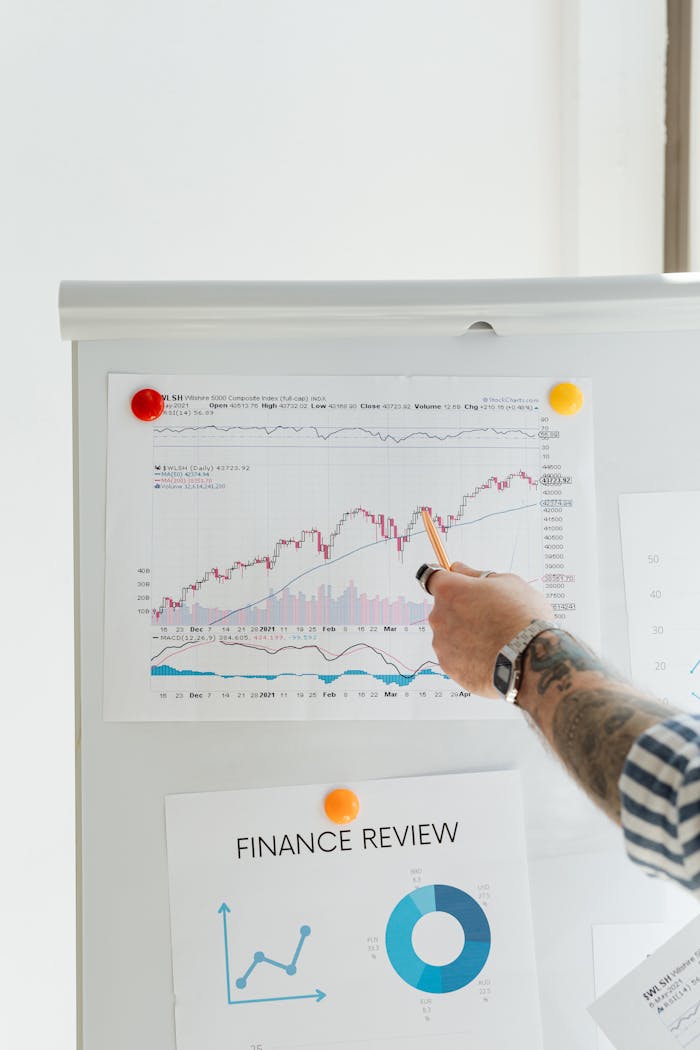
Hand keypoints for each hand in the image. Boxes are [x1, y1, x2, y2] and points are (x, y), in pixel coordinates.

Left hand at [427, 564, 553, 696]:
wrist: (531, 661)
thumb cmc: (523, 617)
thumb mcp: (507, 583)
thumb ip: (476, 574)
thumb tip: (458, 568)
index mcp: (450, 590)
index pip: (433, 577)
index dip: (447, 580)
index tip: (456, 583)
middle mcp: (439, 616)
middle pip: (444, 608)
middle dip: (462, 610)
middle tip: (490, 617)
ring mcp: (442, 644)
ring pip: (450, 634)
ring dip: (465, 635)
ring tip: (495, 641)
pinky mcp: (449, 667)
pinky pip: (456, 657)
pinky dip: (469, 656)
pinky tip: (491, 656)